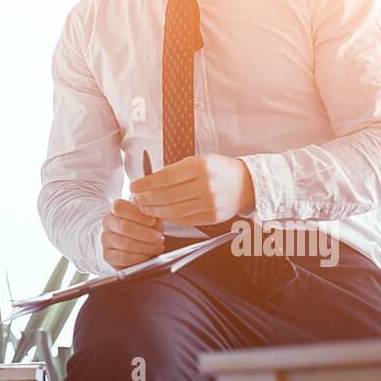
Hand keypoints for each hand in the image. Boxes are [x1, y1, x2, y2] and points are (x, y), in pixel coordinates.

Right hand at [101, 197, 164, 268]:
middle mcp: (108, 222)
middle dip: (145, 234)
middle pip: (124, 226)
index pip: (120, 207)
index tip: (153, 221)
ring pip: (125, 243)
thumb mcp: (151, 218)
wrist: (141, 246)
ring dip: (145, 246)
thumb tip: (148, 209)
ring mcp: (106, 239)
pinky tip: (147, 255)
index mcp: (115, 209)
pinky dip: (139, 257)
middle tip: (159, 238)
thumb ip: (150, 212)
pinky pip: (123, 257)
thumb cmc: (146, 228)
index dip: (137, 215)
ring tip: (157, 247)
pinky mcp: (108, 255)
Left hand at [129, 154, 253, 227]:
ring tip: (144, 208)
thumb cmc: (218, 169)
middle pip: (167, 196)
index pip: (166, 177)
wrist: (247, 184)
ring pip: (174, 211)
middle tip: (135, 199)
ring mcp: (209, 203)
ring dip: (154, 211)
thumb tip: (150, 182)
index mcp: (200, 167)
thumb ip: (176, 170)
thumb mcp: (199, 161)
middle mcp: (205, 186)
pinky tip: (160, 214)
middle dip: (147, 199)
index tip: (134, 186)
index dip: (146, 184)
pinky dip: (169, 218)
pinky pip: (184, 220)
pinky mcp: (212, 217)